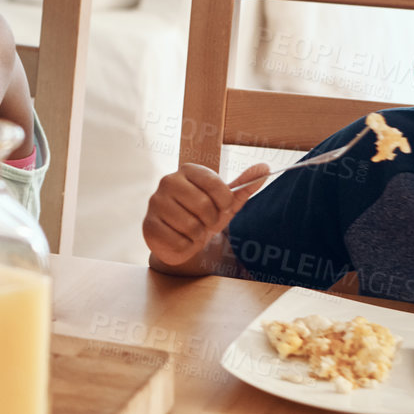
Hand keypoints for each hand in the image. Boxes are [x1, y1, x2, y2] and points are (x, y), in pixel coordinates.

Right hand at [142, 162, 270, 268]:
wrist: (180, 239)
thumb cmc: (203, 216)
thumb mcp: (225, 202)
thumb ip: (244, 185)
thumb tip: (265, 168)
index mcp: (188, 171)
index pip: (215, 184)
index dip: (224, 202)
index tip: (222, 207)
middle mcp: (168, 181)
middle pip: (203, 206)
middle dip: (211, 221)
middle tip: (205, 222)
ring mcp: (155, 203)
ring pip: (191, 226)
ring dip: (198, 235)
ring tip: (192, 231)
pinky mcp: (149, 225)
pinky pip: (178, 241)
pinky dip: (185, 246)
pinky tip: (180, 239)